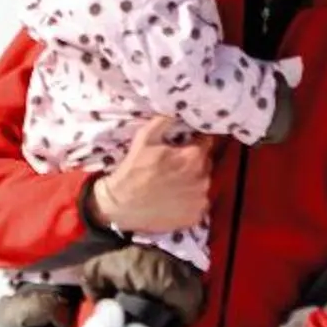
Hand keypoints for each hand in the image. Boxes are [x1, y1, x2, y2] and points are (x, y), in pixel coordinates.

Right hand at [92, 114, 214, 234]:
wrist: (120, 205)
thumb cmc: (132, 170)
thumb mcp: (144, 138)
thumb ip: (165, 121)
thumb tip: (179, 110)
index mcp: (194, 158)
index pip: (206, 143)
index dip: (194, 143)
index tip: (182, 147)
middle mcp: (203, 179)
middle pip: (206, 165)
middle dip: (194, 163)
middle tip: (174, 167)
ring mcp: (200, 201)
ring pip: (203, 185)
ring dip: (193, 182)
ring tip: (173, 185)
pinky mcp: (195, 217)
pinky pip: (198, 204)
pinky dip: (190, 201)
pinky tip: (174, 199)